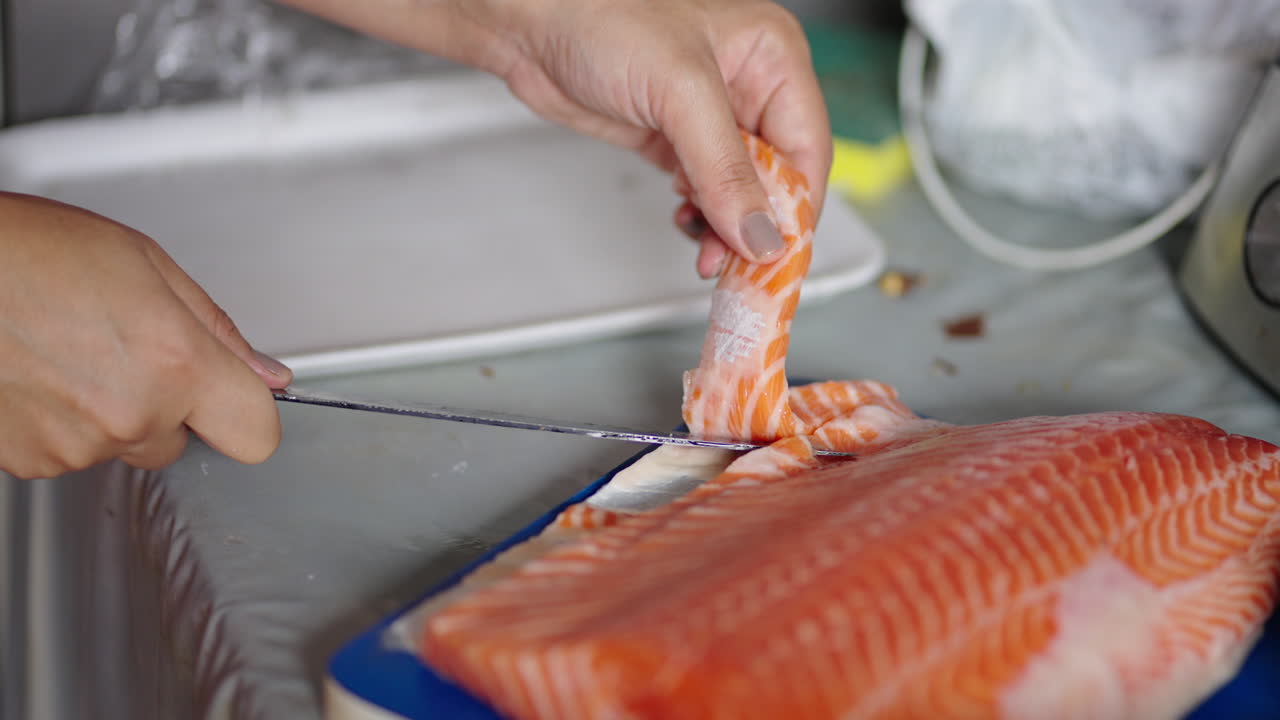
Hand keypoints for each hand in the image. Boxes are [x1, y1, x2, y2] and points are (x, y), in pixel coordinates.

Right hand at [0, 193, 291, 478]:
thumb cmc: (27, 250)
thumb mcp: (145, 265)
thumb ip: (216, 329)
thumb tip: (266, 373)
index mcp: (175, 364)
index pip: (256, 434)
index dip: (248, 412)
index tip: (236, 396)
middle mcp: (131, 416)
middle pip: (183, 441)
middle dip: (168, 405)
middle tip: (123, 349)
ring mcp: (76, 446)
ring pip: (124, 445)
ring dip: (109, 412)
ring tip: (68, 351)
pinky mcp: (30, 463)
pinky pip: (71, 453)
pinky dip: (62, 423)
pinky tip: (38, 374)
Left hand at [279, 0, 832, 278]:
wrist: (526, 20)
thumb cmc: (599, 12)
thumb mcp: (679, 91)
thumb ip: (725, 169)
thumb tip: (761, 233)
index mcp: (771, 56)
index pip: (807, 148)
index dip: (796, 207)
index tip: (776, 256)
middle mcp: (748, 83)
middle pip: (777, 175)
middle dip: (755, 224)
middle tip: (733, 267)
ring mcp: (709, 112)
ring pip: (740, 188)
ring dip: (724, 226)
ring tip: (705, 251)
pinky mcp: (672, 135)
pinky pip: (705, 188)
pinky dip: (699, 213)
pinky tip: (687, 223)